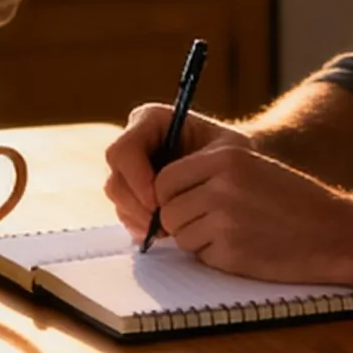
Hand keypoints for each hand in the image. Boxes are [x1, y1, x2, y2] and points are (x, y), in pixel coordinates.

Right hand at [104, 102, 235, 242]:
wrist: (236, 169)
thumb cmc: (234, 153)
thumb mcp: (226, 150)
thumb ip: (198, 163)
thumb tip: (166, 188)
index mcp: (150, 120)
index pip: (124, 150)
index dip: (136, 179)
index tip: (158, 201)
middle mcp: (134, 142)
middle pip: (115, 179)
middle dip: (136, 206)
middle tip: (160, 225)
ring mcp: (130, 169)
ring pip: (118, 199)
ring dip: (138, 219)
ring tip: (167, 230)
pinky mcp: (132, 192)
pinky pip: (124, 212)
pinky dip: (140, 226)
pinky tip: (163, 232)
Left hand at [144, 136, 352, 283]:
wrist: (335, 232)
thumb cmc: (294, 202)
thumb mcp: (253, 170)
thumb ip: (209, 176)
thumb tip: (159, 198)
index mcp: (227, 157)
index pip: (166, 178)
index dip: (170, 197)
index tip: (186, 205)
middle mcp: (222, 184)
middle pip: (168, 210)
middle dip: (181, 222)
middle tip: (213, 225)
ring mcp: (224, 218)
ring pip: (180, 235)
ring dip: (199, 241)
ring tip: (236, 234)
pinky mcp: (229, 249)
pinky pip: (200, 256)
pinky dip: (216, 256)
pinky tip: (247, 248)